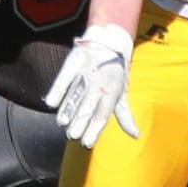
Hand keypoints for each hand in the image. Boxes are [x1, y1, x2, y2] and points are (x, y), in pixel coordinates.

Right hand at [45, 23, 138, 147]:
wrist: (109, 42)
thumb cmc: (115, 74)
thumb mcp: (122, 93)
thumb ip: (125, 116)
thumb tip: (136, 135)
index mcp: (113, 91)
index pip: (103, 113)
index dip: (95, 129)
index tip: (86, 144)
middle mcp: (100, 83)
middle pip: (88, 106)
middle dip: (80, 122)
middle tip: (73, 135)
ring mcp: (86, 72)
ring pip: (75, 94)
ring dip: (68, 109)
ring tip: (62, 123)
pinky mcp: (74, 62)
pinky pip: (65, 78)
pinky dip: (58, 90)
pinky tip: (51, 104)